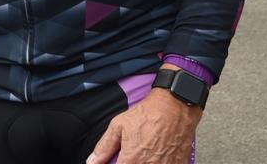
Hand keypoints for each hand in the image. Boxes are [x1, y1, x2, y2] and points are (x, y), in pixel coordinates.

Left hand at [87, 85, 201, 163]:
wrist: (175, 108)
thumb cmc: (148, 115)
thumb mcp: (119, 125)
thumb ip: (104, 147)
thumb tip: (92, 161)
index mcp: (132, 161)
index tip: (116, 161)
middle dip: (129, 163)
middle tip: (131, 155)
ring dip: (142, 163)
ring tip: (143, 153)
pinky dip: (158, 163)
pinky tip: (156, 155)